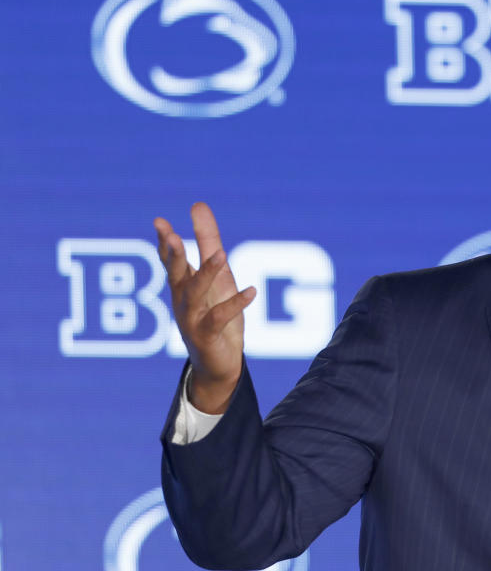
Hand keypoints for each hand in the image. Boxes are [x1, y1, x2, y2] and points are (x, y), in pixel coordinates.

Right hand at [154, 202, 255, 413]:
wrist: (217, 365)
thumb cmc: (215, 315)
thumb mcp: (217, 275)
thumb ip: (208, 240)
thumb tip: (198, 205)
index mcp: (183, 286)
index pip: (171, 261)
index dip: (165, 243)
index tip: (159, 222)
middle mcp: (183, 302)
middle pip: (176, 275)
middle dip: (174, 256)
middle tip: (171, 237)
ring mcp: (193, 320)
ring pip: (196, 295)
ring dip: (207, 274)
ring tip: (221, 255)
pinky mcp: (208, 337)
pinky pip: (219, 318)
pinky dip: (235, 304)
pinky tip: (251, 291)